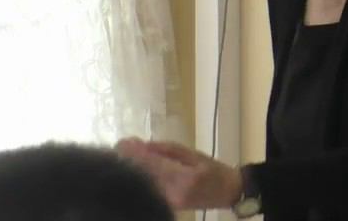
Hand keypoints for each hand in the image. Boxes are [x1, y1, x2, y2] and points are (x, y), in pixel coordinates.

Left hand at [116, 137, 243, 209]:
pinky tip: (136, 168)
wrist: (226, 193)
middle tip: (121, 145)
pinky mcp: (165, 206)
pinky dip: (141, 177)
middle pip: (144, 175)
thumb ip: (166, 150)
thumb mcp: (192, 154)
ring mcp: (168, 202)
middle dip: (130, 160)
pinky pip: (149, 189)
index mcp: (183, 178)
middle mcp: (173, 193)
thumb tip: (139, 144)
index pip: (153, 164)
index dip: (135, 153)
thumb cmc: (213, 170)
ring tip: (125, 154)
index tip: (122, 142)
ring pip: (144, 183)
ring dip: (134, 168)